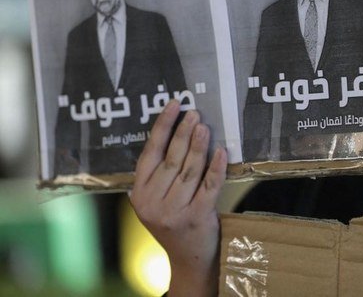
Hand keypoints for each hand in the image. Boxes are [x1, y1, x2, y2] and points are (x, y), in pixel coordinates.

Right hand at [129, 100, 226, 296]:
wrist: (188, 259)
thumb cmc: (175, 221)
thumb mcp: (157, 200)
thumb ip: (160, 174)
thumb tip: (179, 132)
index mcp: (139, 193)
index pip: (150, 152)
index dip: (162, 126)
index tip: (174, 105)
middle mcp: (152, 202)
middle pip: (171, 159)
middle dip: (183, 133)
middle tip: (195, 114)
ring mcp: (174, 211)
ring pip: (189, 170)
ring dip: (198, 146)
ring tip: (205, 127)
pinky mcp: (197, 217)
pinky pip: (209, 186)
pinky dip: (216, 167)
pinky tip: (221, 152)